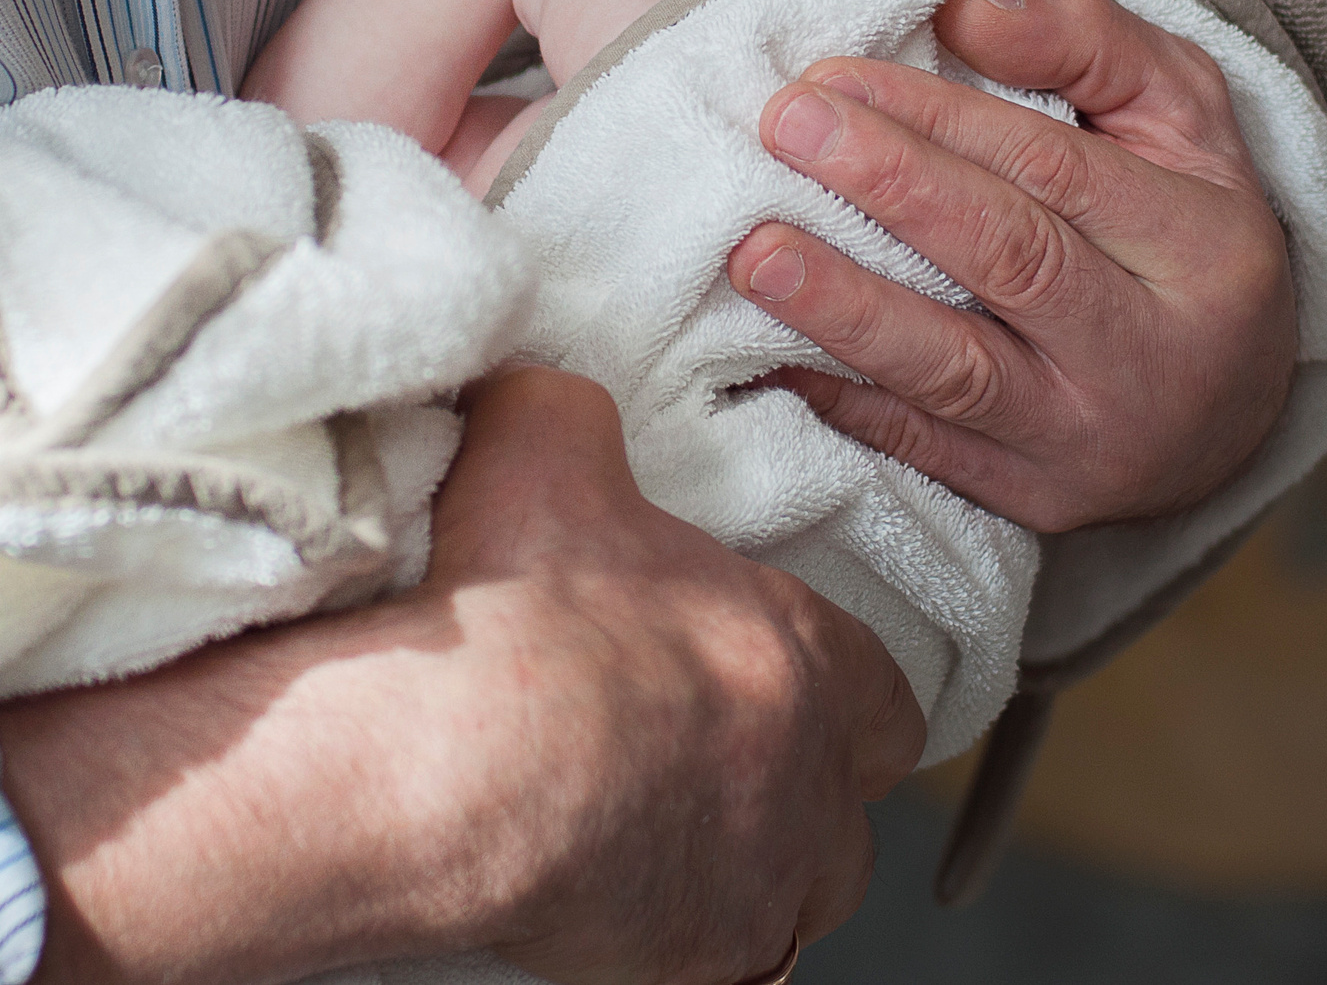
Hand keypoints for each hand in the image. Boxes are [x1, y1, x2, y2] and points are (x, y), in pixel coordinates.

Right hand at [0, 368, 920, 984]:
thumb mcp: (540, 442)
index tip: (772, 673)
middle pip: (845, 806)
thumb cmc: (507, 612)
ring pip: (794, 897)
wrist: (440, 764)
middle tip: (702, 751)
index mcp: (798, 659)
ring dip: (745, 866)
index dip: (833, 679)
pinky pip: (722, 970)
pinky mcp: (689, 972)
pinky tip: (615, 904)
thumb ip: (574, 413)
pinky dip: (678, 941)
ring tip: (655, 829)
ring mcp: (753, 893)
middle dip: (792, 783)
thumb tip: (557, 399)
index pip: (886, 688)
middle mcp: (805, 789)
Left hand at [726, 0, 1295, 532]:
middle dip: (887, 186)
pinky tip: (764, 352)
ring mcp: (1089, 442)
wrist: (1231, 416)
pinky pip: (919, 450)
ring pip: (954, 371)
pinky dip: (837, 401)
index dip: (937, 116)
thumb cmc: (1181, 234)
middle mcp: (1154, 354)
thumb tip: (967, 10)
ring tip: (753, 251)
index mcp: (1206, 247)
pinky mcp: (1029, 503)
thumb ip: (1088, 42)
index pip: (1055, 169)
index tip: (834, 75)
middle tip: (784, 125)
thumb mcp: (1179, 118)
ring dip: (843, 308)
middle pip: (1007, 258)